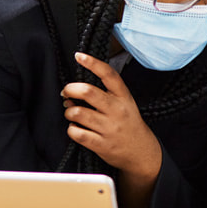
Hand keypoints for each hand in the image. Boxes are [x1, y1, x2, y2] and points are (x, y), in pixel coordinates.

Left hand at [61, 52, 161, 190]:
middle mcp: (117, 110)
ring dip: (69, 111)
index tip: (79, 56)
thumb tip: (75, 88)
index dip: (92, 63)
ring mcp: (109, 128)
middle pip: (88, 92)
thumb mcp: (125, 103)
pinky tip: (76, 128)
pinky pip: (77, 133)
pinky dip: (71, 129)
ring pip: (78, 113)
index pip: (109, 75)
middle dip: (70, 89)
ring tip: (71, 113)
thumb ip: (105, 93)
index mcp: (123, 97)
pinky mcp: (101, 144)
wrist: (140, 151)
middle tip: (66, 92)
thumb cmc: (128, 124)